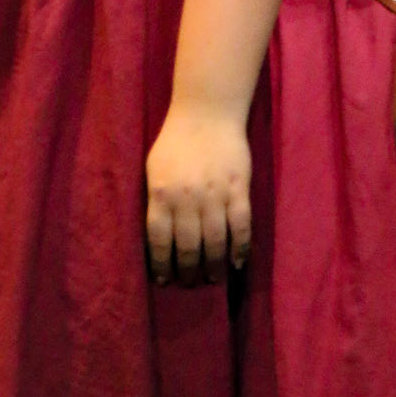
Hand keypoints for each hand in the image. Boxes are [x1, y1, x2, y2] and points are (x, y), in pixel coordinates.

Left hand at [145, 103, 251, 286]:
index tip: (163, 281)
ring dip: (214, 266)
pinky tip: (237, 263)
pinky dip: (240, 248)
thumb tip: (158, 237)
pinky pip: (241, 227)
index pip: (159, 240)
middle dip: (188, 271)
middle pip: (188, 246)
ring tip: (213, 279)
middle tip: (190, 284)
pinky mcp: (238, 189)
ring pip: (215, 241)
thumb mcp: (154, 168)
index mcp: (161, 192)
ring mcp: (214, 194)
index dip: (161, 264)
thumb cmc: (175, 141)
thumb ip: (156, 200)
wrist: (206, 112)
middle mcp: (186, 197)